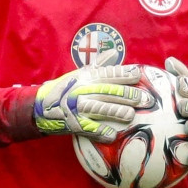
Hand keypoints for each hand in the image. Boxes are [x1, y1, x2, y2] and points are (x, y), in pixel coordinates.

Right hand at [34, 65, 151, 141]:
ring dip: (115, 111)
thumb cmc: (65, 89)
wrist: (41, 108)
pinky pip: (89, 129)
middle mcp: (83, 91)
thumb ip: (99, 65)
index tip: (138, 74)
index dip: (123, 74)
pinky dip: (100, 132)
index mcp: (86, 78)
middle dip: (128, 95)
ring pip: (100, 109)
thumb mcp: (79, 74)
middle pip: (108, 91)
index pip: (108, 74)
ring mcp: (78, 108)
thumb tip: (113, 52)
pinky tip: (111, 134)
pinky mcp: (75, 124)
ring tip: (130, 115)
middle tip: (146, 99)